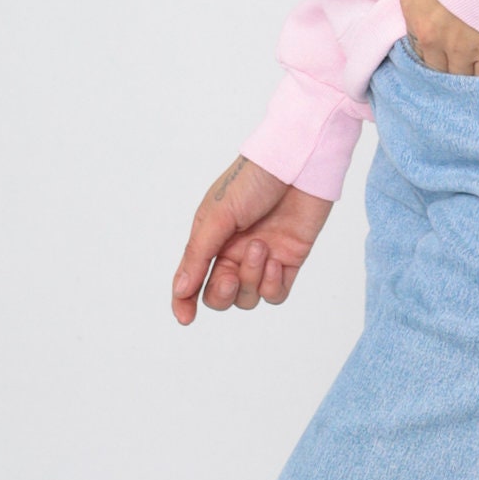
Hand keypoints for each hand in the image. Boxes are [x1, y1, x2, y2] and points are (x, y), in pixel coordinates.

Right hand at [171, 154, 332, 323]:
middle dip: (223, 293)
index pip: (193, 278)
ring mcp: (263, 256)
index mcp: (212, 238)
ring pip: (249, 297)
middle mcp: (235, 251)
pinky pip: (276, 293)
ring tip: (261, 247)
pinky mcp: (290, 259)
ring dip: (252, 279)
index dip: (185, 301)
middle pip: (221, 295)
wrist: (298, 162)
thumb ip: (199, 254)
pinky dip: (272, 285)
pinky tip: (276, 261)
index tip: (186, 317)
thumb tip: (180, 290)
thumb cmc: (253, 179)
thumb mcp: (218, 215)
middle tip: (230, 276)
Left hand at [353, 0, 478, 75]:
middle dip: (444, 65)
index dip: (427, 45)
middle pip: (435, 66)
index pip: (413, 45)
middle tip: (456, 60)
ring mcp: (462, 48)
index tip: (438, 41)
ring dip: (463, 75)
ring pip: (457, 76)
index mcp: (412, 12)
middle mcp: (432, 37)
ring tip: (473, 70)